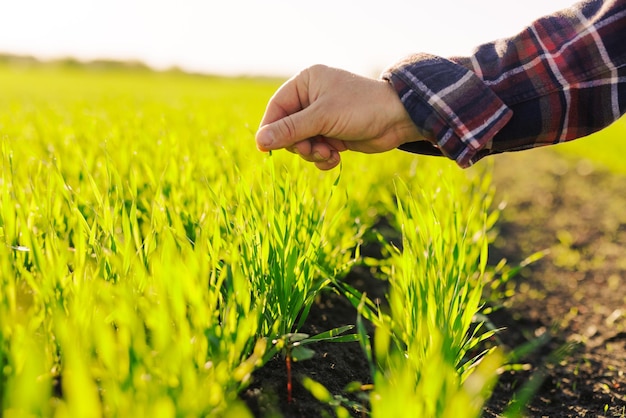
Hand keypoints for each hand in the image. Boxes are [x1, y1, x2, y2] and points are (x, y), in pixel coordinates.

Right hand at [255, 65, 421, 169]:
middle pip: (287, 129)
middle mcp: (311, 98)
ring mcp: (322, 117)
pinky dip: (323, 157)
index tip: (265, 149)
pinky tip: (336, 157)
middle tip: (313, 149)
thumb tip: (260, 142)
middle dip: (299, 144)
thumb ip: (290, 130)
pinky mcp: (332, 133)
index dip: (270, 129)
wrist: (397, 120)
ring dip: (313, 153)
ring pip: (301, 143)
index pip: (277, 108)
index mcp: (306, 82)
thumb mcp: (322, 118)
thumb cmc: (360, 108)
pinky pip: (316, 150)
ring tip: (329, 153)